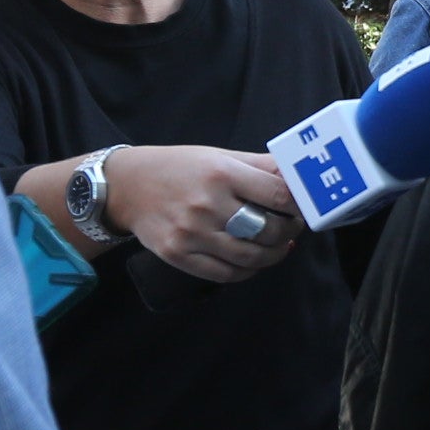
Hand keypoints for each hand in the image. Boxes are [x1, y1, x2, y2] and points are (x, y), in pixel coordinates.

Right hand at [105, 145, 296, 281]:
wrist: (127, 186)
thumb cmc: (179, 168)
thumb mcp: (219, 156)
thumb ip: (259, 165)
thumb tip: (297, 174)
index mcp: (221, 173)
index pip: (277, 195)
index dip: (298, 206)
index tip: (302, 209)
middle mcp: (207, 204)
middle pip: (267, 230)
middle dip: (288, 232)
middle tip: (291, 228)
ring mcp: (191, 233)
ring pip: (250, 257)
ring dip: (273, 255)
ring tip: (278, 246)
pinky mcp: (178, 255)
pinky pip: (225, 274)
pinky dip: (246, 271)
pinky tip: (252, 261)